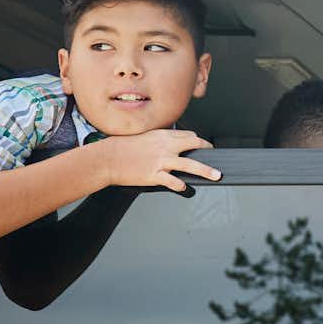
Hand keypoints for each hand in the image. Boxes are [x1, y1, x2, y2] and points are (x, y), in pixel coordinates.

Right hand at [93, 130, 219, 191]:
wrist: (106, 158)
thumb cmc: (120, 147)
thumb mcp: (143, 136)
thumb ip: (159, 139)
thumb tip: (170, 142)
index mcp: (162, 136)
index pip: (188, 135)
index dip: (197, 140)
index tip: (201, 144)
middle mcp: (165, 147)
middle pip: (195, 145)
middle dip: (207, 149)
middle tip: (213, 154)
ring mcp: (161, 162)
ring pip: (191, 165)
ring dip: (206, 171)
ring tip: (216, 175)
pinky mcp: (154, 175)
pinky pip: (173, 181)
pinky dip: (181, 185)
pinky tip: (185, 188)